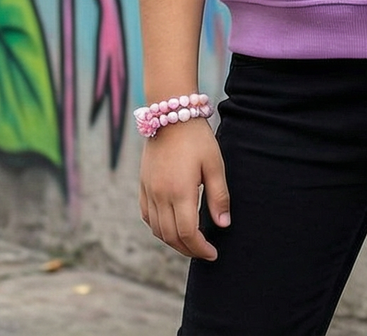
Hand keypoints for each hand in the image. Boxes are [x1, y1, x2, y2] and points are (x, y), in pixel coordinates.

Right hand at [138, 118, 229, 260]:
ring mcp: (148, 191)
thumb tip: (223, 225)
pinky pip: (147, 216)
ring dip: (173, 242)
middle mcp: (160, 195)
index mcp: (180, 192)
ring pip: (157, 230)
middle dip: (189, 249)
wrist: (170, 113)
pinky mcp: (142, 185)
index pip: (188, 233)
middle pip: (171, 236)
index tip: (213, 253)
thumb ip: (219, 196)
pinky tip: (170, 227)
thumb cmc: (197, 138)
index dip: (201, 249)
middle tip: (204, 252)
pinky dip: (158, 228)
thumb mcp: (215, 164)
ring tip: (190, 242)